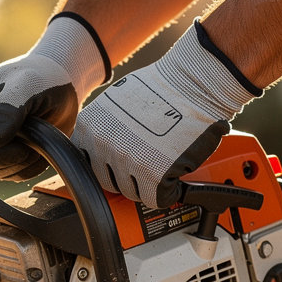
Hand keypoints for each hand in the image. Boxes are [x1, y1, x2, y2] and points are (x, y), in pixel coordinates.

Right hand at [0, 14, 107, 180]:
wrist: (59, 81)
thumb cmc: (44, 78)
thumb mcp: (28, 86)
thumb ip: (6, 110)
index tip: (22, 145)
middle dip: (11, 160)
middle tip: (34, 139)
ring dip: (21, 164)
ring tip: (36, 138)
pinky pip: (7, 175)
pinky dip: (26, 168)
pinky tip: (36, 147)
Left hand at [71, 21, 259, 207]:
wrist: (194, 83)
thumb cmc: (162, 88)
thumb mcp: (116, 101)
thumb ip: (102, 127)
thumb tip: (95, 151)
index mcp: (89, 126)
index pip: (87, 163)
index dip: (106, 165)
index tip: (119, 164)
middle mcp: (103, 144)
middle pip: (107, 181)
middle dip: (127, 176)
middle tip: (146, 163)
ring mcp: (127, 161)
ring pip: (131, 192)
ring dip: (147, 184)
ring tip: (162, 164)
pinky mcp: (153, 175)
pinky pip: (155, 198)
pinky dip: (167, 192)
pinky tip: (174, 176)